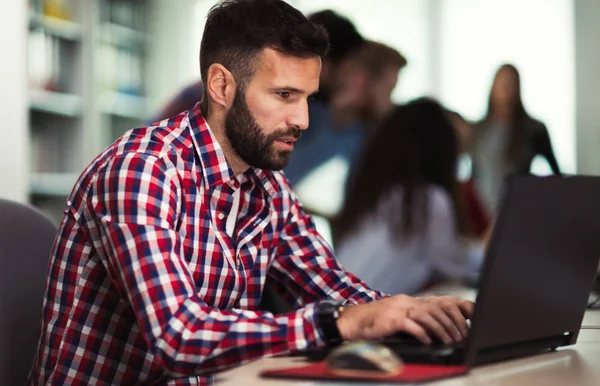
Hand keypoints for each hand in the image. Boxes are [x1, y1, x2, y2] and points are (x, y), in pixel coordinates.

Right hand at [336, 295, 473, 344]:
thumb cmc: (373, 321)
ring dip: (440, 328)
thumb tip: (431, 328)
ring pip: (426, 315)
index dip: (451, 314)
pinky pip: (411, 325)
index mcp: (408, 300)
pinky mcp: (390, 320)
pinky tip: (428, 340)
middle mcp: (405, 302)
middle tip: (460, 335)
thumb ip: (412, 318)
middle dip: (450, 322)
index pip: (435, 303)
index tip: (462, 325)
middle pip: (435, 308)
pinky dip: (422, 333)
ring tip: (449, 339)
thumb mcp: (396, 316)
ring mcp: (397, 309)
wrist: (352, 320)